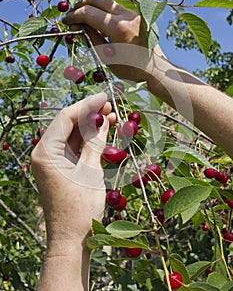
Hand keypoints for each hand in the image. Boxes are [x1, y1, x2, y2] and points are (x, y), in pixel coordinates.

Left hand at [31, 92, 114, 247]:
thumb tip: (103, 118)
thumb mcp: (90, 171)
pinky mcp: (61, 167)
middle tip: (110, 105)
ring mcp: (52, 160)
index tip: (104, 97)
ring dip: (91, 125)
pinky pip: (75, 147)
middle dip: (89, 113)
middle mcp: (44, 153)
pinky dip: (89, 139)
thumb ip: (95, 142)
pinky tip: (104, 130)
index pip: (65, 118)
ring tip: (111, 115)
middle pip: (68, 124)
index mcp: (45, 152)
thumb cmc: (80, 209)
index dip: (86, 105)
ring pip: (72, 134)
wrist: (72, 239)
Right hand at [62, 0, 161, 82]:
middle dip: (81, 5)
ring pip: (107, 1)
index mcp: (118, 28)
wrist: (155, 69)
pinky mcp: (137, 14)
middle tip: (72, 15)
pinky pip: (116, 7)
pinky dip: (104, 11)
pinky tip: (98, 21)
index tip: (65, 20)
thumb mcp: (107, 56)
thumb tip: (78, 25)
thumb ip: (91, 37)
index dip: (74, 15)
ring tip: (83, 18)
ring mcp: (134, 13)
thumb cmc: (130, 68)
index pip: (88, 13)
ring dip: (93, 6)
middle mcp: (127, 16)